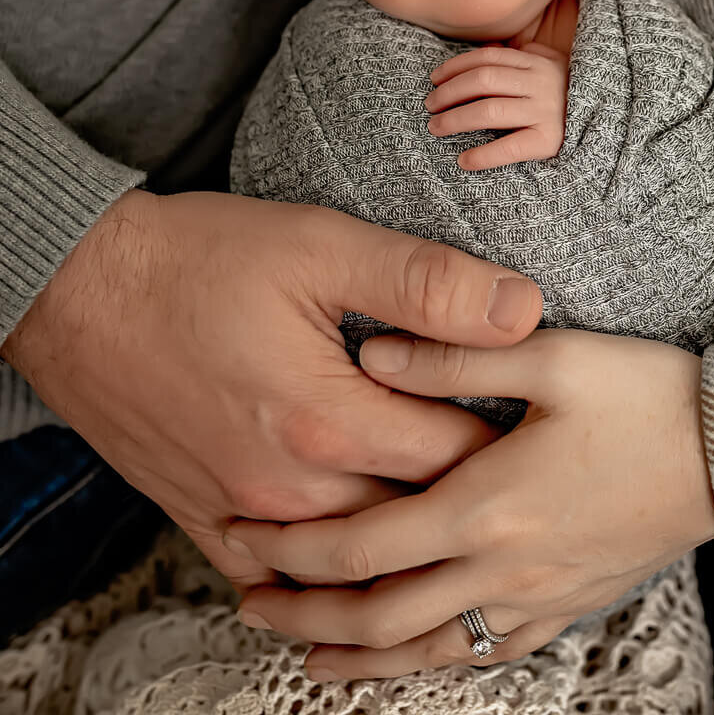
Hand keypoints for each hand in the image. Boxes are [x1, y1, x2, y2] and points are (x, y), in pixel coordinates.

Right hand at [1, 189, 541, 591]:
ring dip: (400, 533)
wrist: (78, 288)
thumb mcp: (322, 245)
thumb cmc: (199, 259)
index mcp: (330, 421)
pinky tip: (348, 544)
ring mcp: (243, 512)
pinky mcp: (202, 517)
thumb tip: (524, 307)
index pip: (459, 461)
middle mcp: (290, 487)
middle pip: (412, 518)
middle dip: (463, 494)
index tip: (530, 421)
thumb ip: (428, 282)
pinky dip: (321, 566)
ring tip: (442, 504)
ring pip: (352, 558)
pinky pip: (276, 574)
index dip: (506, 441)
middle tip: (504, 467)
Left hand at [226, 329, 713, 678]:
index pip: (364, 546)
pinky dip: (432, 664)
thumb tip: (370, 355)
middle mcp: (503, 569)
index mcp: (487, 506)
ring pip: (427, 653)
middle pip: (379, 616)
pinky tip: (412, 658)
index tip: (246, 535)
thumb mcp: (551, 358)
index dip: (295, 548)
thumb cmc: (647, 397)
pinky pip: (484, 655)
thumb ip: (451, 354)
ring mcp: (537, 600)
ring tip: (305, 652)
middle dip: (304, 613)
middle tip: (248, 599)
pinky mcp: (568, 608)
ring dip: (357, 656)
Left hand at [425, 44, 568, 169]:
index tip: (434, 79)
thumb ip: (529, 55)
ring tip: (436, 128)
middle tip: (429, 106)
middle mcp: (540, 83)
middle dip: (449, 92)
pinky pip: (510, 147)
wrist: (612, 122)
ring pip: (489, 110)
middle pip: (482, 81)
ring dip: (455, 119)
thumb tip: (494, 49)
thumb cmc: (574, 96)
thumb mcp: (556, 67)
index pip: (487, 59)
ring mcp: (546, 111)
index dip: (455, 67)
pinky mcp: (550, 140)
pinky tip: (464, 161)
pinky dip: (483, 155)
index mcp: (538, 63)